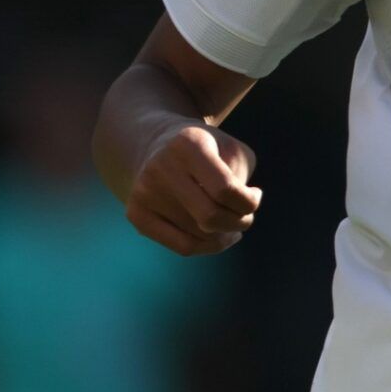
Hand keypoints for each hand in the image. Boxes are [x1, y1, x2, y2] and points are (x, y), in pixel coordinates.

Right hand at [125, 123, 261, 256]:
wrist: (159, 145)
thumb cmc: (209, 151)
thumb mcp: (233, 150)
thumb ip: (242, 179)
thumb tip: (237, 215)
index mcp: (188, 144)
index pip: (225, 190)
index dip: (250, 202)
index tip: (254, 194)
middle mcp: (161, 168)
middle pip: (210, 217)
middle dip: (239, 222)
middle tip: (246, 217)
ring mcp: (144, 193)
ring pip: (199, 236)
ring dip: (226, 235)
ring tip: (232, 222)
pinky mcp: (136, 214)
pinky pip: (184, 247)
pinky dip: (209, 247)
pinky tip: (218, 235)